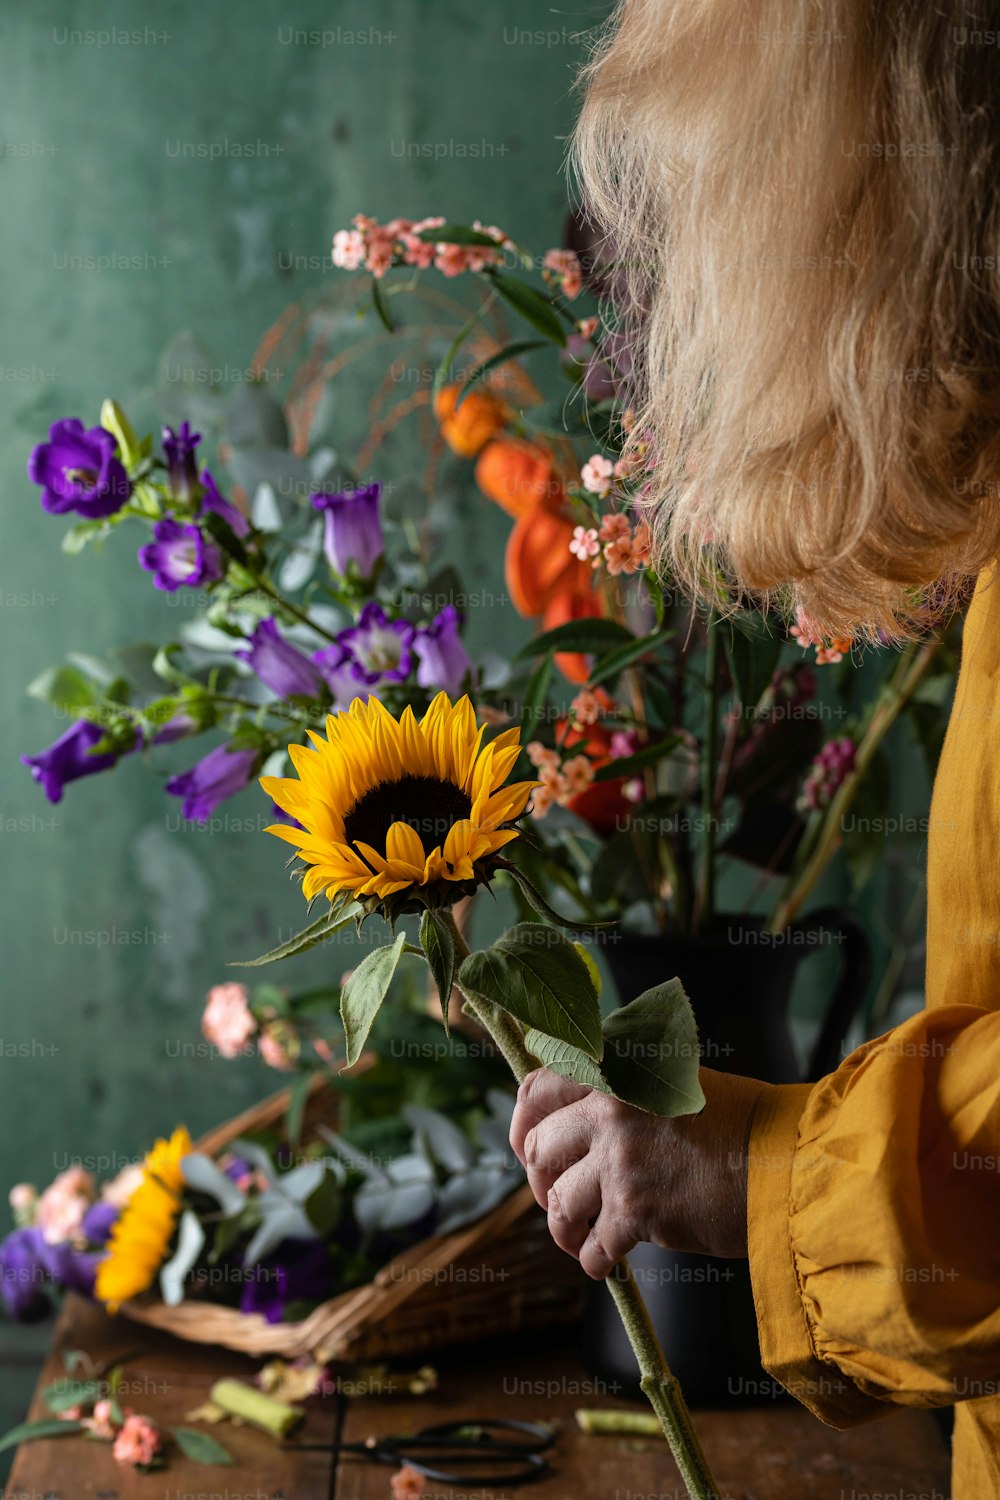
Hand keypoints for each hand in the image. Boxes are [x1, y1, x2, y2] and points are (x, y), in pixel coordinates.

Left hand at [508, 1066, 767, 1278]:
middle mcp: (610, 1107)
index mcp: (615, 1069)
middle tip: (557, 1197)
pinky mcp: (636, 1209)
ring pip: (559, 1201)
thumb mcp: (674, 1081)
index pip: (537, 1088)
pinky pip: (593, 1244)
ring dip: (563, 1227)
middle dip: (540, 1181)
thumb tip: (573, 1118)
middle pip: (539, 1149)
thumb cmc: (741, 1123)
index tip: (529, 1147)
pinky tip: (605, 1260)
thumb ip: (622, 1091)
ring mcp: (620, 1158)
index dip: (525, 1124)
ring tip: (579, 1236)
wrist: (788, 1163)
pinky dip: (594, 1259)